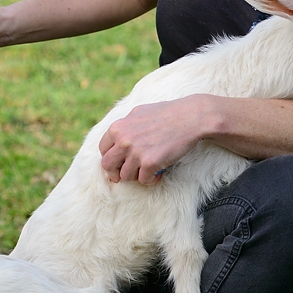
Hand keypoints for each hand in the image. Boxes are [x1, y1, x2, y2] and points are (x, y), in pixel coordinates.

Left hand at [98, 96, 215, 184]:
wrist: (190, 117)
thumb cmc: (167, 113)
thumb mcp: (139, 113)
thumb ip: (125, 126)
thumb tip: (116, 139)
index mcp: (117, 127)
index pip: (103, 150)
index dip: (111, 158)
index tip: (119, 163)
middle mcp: (123, 140)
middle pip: (108, 166)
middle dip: (116, 172)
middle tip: (127, 174)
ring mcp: (135, 152)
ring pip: (125, 176)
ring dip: (136, 176)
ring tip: (148, 171)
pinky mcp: (149, 163)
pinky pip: (143, 180)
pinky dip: (151, 179)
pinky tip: (159, 173)